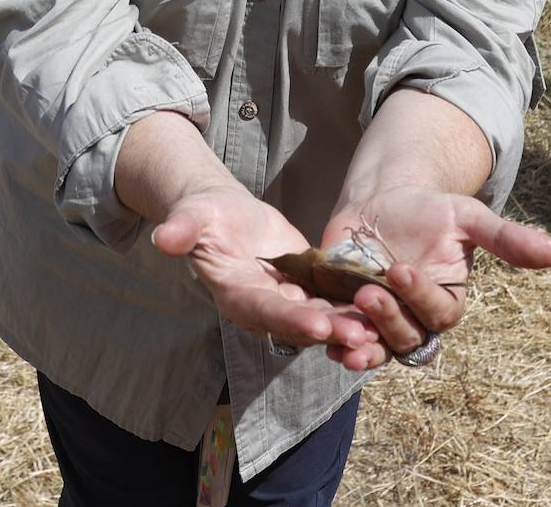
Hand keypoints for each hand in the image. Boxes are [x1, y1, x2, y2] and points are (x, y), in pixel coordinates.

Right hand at [151, 186, 377, 355]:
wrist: (223, 215)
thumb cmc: (204, 215)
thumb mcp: (192, 216)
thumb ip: (181, 229)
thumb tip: (162, 238)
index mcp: (235, 293)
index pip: (265, 310)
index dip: (292, 318)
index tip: (319, 324)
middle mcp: (264, 306)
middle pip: (300, 323)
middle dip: (331, 330)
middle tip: (364, 335)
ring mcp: (287, 300)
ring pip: (322, 318)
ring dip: (351, 324)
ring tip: (384, 326)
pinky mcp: (306, 289)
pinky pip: (332, 300)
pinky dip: (357, 305)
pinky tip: (387, 303)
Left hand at [319, 189, 550, 370]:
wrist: (382, 202)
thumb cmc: (429, 211)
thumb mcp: (466, 217)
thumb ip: (505, 238)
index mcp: (446, 302)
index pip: (438, 313)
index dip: (420, 296)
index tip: (399, 269)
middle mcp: (416, 320)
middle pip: (407, 336)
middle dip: (387, 318)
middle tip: (367, 291)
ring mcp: (381, 323)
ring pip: (377, 348)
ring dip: (362, 344)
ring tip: (344, 332)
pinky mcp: (348, 317)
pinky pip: (345, 341)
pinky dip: (335, 343)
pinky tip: (324, 339)